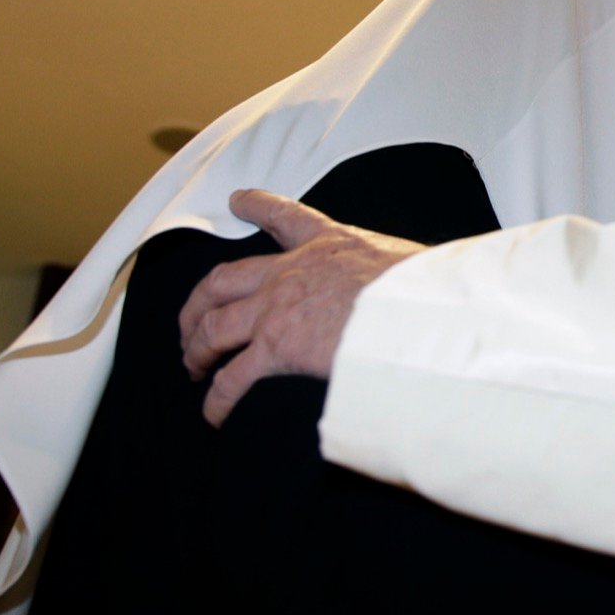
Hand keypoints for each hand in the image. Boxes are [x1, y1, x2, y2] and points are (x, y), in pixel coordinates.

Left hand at [179, 189, 425, 425]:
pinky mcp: (277, 348)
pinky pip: (232, 378)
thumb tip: (415, 291)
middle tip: (191, 321)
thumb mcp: (403, 263)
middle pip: (221, 281)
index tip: (238, 201)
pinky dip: (217, 399)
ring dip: (196, 350)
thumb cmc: (423, 289)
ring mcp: (278, 309)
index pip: (284, 216)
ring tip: (194, 367)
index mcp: (328, 243)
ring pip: (213, 328)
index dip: (256, 207)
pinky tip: (213, 413)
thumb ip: (389, 274)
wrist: (419, 310)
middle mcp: (290, 272)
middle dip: (197, 303)